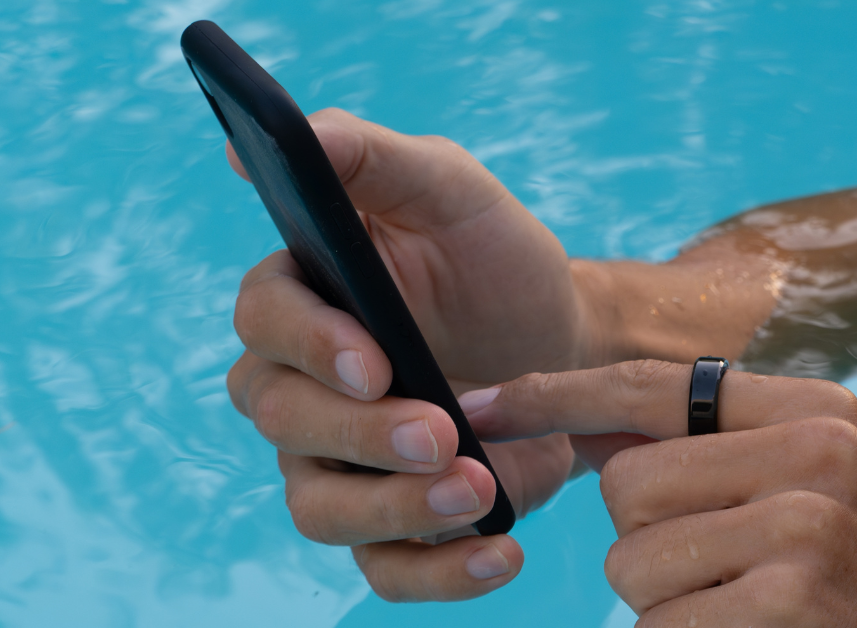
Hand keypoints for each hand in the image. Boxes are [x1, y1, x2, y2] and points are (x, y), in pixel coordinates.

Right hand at [225, 109, 581, 600]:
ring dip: (395, 508)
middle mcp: (304, 386)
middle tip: (443, 434)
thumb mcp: (453, 191)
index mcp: (306, 299)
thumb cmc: (498, 262)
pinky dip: (439, 571)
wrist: (568, 343)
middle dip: (361, 435)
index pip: (266, 324)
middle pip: (282, 422)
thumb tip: (282, 137)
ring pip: (322, 507)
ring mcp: (342, 460)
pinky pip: (386, 567)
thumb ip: (374, 158)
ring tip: (479, 491)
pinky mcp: (395, 518)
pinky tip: (502, 551)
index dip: (310, 347)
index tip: (374, 362)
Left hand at [468, 361, 856, 626]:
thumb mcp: (806, 493)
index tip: (486, 405)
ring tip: (745, 612)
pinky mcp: (790, 599)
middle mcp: (818, 449)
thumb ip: (707, 452)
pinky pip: (657, 625)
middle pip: (626, 484)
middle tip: (723, 576)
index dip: (558, 395)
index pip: (653, 385)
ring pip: (630, 561)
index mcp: (817, 410)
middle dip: (645, 543)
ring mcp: (808, 524)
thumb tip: (577, 420)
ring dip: (664, 604)